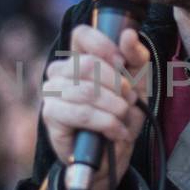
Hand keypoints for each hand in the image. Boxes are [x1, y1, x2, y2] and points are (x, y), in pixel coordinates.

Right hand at [40, 25, 149, 189]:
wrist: (112, 156)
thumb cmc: (121, 115)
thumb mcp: (138, 84)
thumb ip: (136, 57)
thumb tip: (127, 34)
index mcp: (78, 57)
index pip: (81, 34)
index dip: (105, 46)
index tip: (123, 64)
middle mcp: (59, 72)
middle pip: (88, 64)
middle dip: (117, 85)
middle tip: (129, 100)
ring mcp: (51, 93)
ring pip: (87, 91)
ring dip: (115, 107)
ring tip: (123, 118)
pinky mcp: (51, 115)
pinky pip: (82, 113)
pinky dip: (107, 123)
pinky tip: (115, 132)